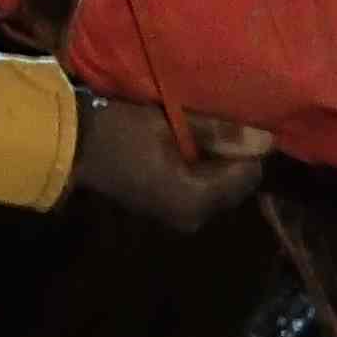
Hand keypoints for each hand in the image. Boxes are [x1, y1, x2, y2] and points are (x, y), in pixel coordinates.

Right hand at [69, 87, 273, 226]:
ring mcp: (179, 216)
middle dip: (232, 153)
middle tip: (217, 119)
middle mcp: (194, 218)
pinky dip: (199, 166)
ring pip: (218, 184)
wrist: (69, 145)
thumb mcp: (170, 123)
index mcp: (198, 202)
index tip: (234, 119)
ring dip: (215, 158)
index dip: (247, 145)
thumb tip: (267, 140)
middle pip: (235, 182)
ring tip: (200, 126)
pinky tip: (184, 141)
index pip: (249, 174)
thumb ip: (220, 132)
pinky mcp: (166, 207)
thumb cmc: (120, 130)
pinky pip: (200, 186)